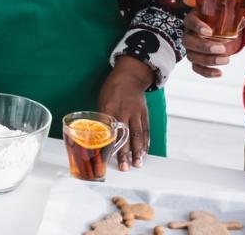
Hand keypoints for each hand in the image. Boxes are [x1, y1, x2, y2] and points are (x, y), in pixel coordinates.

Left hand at [98, 56, 152, 170]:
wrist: (130, 76)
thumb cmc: (112, 88)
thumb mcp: (102, 100)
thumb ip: (102, 117)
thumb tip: (98, 134)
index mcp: (109, 108)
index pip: (108, 131)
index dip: (108, 145)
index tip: (106, 158)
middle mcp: (124, 112)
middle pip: (125, 136)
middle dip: (125, 153)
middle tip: (124, 167)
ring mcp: (136, 114)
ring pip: (138, 135)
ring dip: (138, 151)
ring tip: (137, 163)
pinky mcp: (144, 114)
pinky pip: (146, 130)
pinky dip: (146, 143)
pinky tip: (144, 152)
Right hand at [183, 0, 241, 77]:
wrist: (232, 29)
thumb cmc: (226, 15)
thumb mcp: (224, 5)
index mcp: (195, 18)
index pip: (190, 22)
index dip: (197, 27)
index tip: (209, 31)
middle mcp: (190, 33)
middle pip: (188, 42)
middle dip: (204, 47)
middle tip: (221, 48)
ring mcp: (193, 48)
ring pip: (192, 56)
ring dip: (208, 60)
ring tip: (226, 59)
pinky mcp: (199, 59)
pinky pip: (197, 68)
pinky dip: (207, 72)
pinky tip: (219, 73)